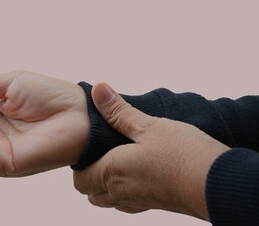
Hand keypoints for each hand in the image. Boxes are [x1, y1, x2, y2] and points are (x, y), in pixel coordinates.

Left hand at [73, 83, 229, 219]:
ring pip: (108, 201)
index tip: (89, 150)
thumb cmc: (182, 153)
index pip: (80, 179)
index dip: (79, 166)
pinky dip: (124, 194)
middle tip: (100, 156)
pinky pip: (128, 205)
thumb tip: (97, 90)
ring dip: (105, 188)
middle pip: (90, 193)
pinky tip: (138, 176)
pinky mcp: (154, 206)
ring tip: (118, 165)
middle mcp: (120, 192)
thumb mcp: (149, 125)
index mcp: (112, 171)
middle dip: (89, 178)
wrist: (216, 183)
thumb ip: (119, 111)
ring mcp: (137, 202)